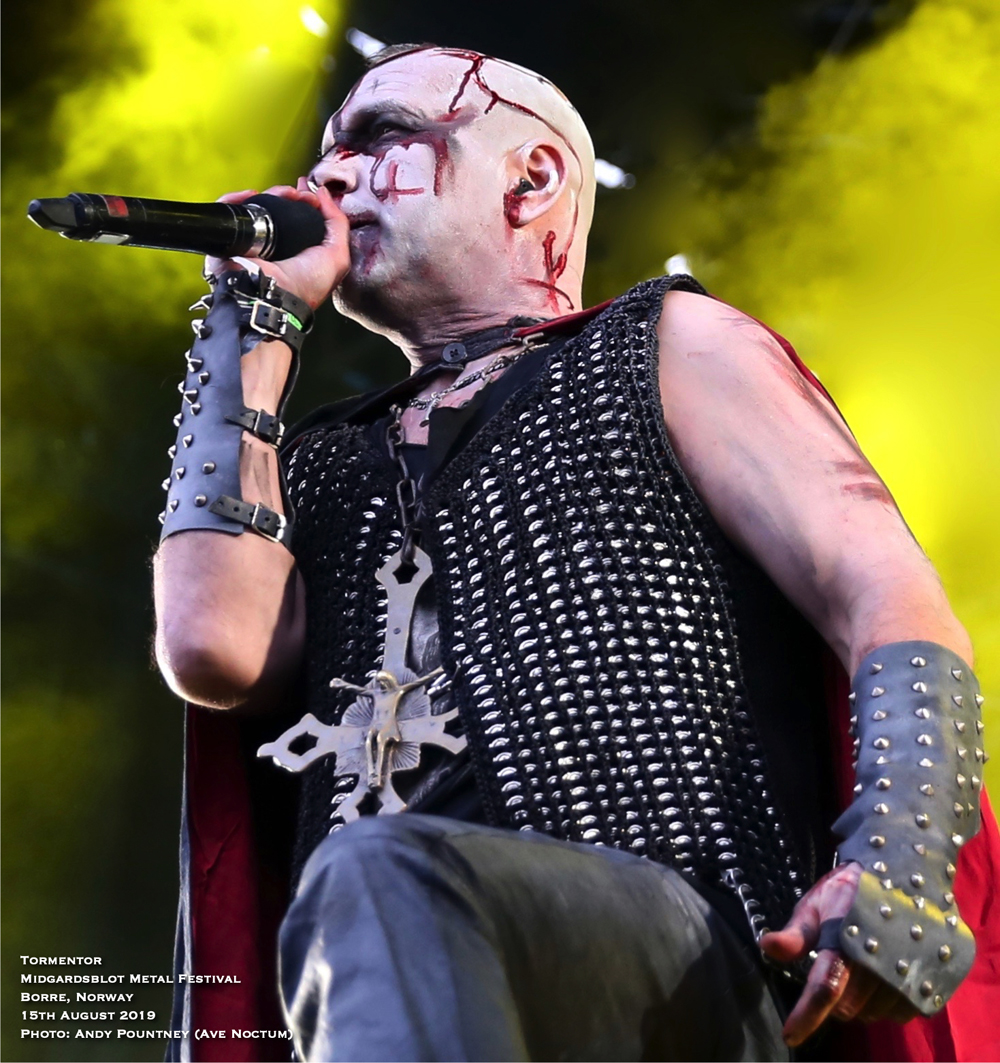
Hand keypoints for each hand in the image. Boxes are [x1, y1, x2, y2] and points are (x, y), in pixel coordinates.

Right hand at [205, 179, 349, 309]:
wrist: (273, 294)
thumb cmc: (305, 285)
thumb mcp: (337, 257)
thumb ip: (338, 224)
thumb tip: (323, 194)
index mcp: (296, 251)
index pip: (296, 218)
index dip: (303, 200)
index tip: (308, 190)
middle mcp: (272, 245)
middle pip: (276, 208)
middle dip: (288, 194)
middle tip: (298, 193)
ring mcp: (249, 241)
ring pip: (255, 206)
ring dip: (271, 194)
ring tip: (284, 195)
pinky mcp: (228, 238)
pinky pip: (227, 210)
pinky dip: (237, 198)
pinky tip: (253, 195)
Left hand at [760, 862, 917, 1046]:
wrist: (904, 872)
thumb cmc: (851, 890)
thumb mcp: (817, 903)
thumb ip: (796, 933)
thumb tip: (767, 947)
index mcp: (848, 941)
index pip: (826, 987)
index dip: (806, 1015)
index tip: (790, 1034)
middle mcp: (882, 962)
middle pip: (847, 1007)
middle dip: (833, 997)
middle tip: (835, 966)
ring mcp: (911, 974)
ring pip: (872, 1014)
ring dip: (861, 1001)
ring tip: (860, 966)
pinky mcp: (932, 982)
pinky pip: (901, 1013)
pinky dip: (886, 1002)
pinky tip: (883, 975)